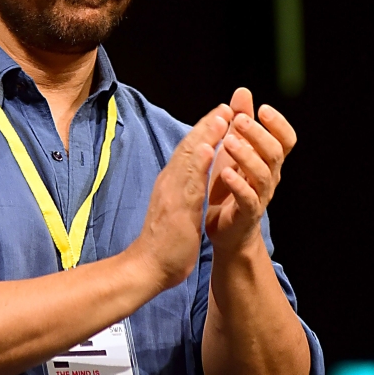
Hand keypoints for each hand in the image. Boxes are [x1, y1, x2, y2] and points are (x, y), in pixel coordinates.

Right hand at [129, 104, 232, 288]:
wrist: (147, 267)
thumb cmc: (164, 242)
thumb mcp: (179, 208)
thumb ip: (186, 190)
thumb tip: (195, 178)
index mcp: (172, 182)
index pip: (189, 151)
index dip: (205, 132)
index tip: (221, 115)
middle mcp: (170, 181)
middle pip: (190, 146)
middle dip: (208, 125)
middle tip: (226, 107)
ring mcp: (172, 192)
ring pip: (190, 158)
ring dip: (207, 135)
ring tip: (222, 117)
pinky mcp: (177, 207)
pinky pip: (190, 181)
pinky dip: (200, 163)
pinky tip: (211, 149)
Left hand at [205, 88, 296, 254]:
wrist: (226, 229)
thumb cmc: (230, 184)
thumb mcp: (234, 148)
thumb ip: (240, 121)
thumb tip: (242, 91)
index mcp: (269, 160)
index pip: (286, 139)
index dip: (278, 123)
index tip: (262, 109)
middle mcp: (270, 176)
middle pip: (274, 152)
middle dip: (259, 134)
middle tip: (241, 120)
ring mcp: (260, 196)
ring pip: (262, 174)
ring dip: (246, 155)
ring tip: (228, 142)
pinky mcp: (247, 214)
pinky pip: (248, 199)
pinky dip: (238, 185)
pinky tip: (225, 173)